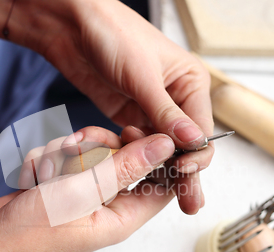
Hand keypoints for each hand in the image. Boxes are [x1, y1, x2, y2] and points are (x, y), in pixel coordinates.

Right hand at [0, 126, 176, 251]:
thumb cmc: (28, 232)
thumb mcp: (81, 193)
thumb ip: (125, 167)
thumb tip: (165, 147)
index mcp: (123, 218)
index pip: (163, 183)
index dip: (157, 155)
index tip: (134, 131)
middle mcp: (107, 206)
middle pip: (123, 159)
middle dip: (96, 146)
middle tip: (75, 145)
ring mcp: (82, 195)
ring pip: (90, 153)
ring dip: (64, 153)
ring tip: (44, 172)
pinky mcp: (61, 187)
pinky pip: (65, 158)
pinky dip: (47, 160)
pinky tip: (32, 177)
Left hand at [21, 0, 212, 212]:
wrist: (72, 24)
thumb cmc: (113, 33)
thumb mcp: (142, 75)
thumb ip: (165, 113)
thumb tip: (193, 141)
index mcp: (189, 82)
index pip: (201, 128)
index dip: (195, 154)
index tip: (183, 171)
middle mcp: (174, 98)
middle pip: (184, 143)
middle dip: (186, 172)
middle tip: (189, 203)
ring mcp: (150, 108)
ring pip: (162, 148)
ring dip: (161, 169)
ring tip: (166, 195)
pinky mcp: (128, 115)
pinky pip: (138, 143)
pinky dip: (137, 156)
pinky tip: (136, 169)